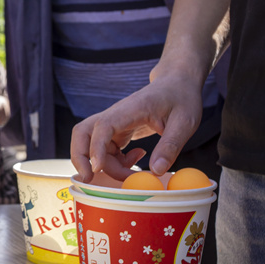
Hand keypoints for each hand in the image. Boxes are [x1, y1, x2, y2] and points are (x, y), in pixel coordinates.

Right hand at [70, 74, 203, 182]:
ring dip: (105, 165)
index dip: (96, 148)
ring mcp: (114, 124)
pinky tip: (136, 158)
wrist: (177, 84)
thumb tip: (156, 171)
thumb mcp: (184, 122)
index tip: (97, 168)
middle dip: (80, 157)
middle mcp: (115, 116)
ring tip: (131, 172)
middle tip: (89, 179)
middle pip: (82, 134)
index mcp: (130, 109)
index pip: (103, 126)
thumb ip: (171, 146)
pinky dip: (115, 162)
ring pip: (92, 146)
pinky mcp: (117, 132)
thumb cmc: (181, 98)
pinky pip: (106, 151)